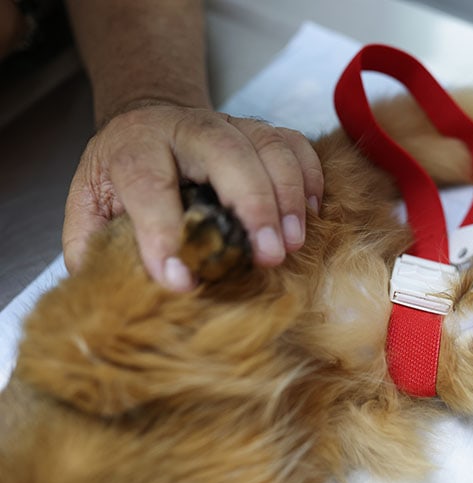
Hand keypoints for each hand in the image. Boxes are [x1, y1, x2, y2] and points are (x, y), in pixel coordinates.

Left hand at [62, 103, 323, 290]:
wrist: (149, 122)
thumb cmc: (123, 174)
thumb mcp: (90, 205)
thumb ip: (91, 246)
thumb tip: (108, 299)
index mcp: (133, 146)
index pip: (149, 185)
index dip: (165, 233)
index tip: (182, 280)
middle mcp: (185, 127)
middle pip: (225, 153)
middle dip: (252, 206)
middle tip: (268, 256)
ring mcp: (230, 123)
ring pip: (269, 145)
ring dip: (287, 196)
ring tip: (292, 244)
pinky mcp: (262, 130)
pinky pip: (296, 144)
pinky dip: (309, 178)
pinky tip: (310, 214)